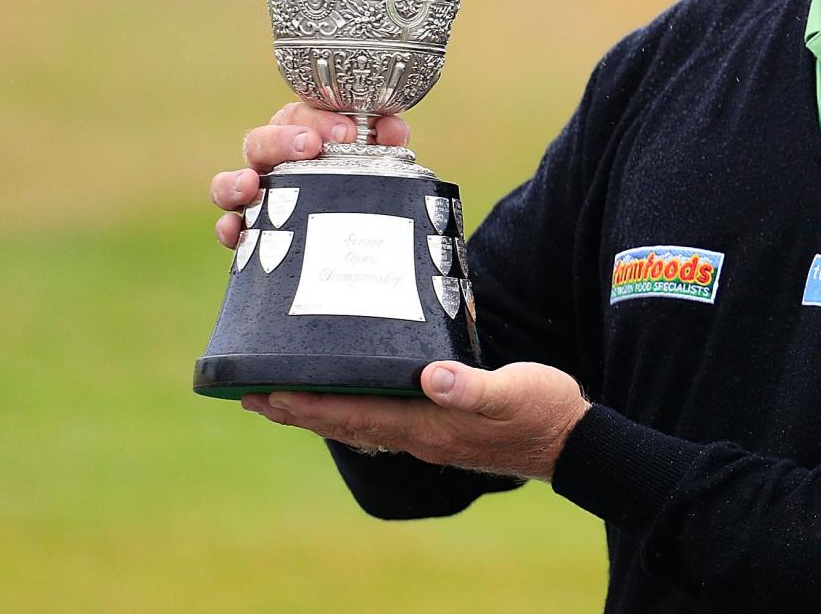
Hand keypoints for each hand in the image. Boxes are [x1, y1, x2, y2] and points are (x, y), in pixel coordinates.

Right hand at [207, 102, 410, 248]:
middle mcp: (274, 165)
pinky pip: (229, 228)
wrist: (361, 239)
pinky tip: (235, 229)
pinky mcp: (250, 234)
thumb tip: (392, 128)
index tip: (346, 132)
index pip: (298, 117)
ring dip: (235, 180)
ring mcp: (257, 198)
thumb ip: (385, 140)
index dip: (318, 120)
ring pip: (229, 182)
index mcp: (301, 139)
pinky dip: (227, 227)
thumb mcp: (377, 161)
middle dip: (282, 140)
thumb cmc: (361, 186)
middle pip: (260, 142)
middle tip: (312, 147)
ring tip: (250, 184)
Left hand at [242, 361, 591, 481]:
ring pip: (358, 424)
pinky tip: (345, 403)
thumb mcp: (517, 390)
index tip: (267, 393)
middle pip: (344, 423)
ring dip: (316, 414)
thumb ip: (474, 387)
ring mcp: (427, 436)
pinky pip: (379, 422)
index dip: (309, 404)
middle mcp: (418, 435)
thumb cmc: (544, 411)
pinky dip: (349, 413)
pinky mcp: (439, 430)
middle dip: (297, 410)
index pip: (355, 413)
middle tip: (250, 396)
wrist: (570, 443)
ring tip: (281, 401)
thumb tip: (431, 376)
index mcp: (429, 423)